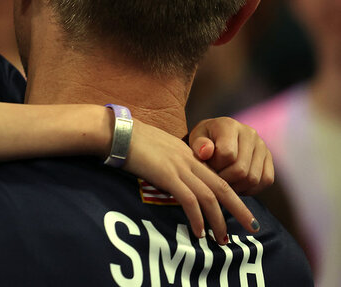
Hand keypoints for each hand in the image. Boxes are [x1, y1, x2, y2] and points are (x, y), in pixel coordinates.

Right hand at [124, 119, 259, 243]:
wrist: (119, 132)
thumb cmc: (132, 140)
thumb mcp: (159, 150)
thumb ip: (171, 163)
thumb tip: (173, 178)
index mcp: (188, 155)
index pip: (216, 177)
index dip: (231, 195)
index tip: (239, 211)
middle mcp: (189, 162)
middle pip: (222, 188)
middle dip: (240, 209)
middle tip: (253, 227)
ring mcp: (179, 168)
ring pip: (209, 197)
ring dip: (219, 220)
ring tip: (222, 239)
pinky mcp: (167, 176)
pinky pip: (188, 200)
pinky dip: (196, 218)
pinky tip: (198, 231)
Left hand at [188, 117, 274, 194]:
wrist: (217, 137)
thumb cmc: (204, 140)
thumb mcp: (195, 139)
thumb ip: (198, 145)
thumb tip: (206, 152)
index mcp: (229, 125)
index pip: (227, 154)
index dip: (215, 167)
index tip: (206, 167)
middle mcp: (250, 133)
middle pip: (241, 169)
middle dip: (225, 180)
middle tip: (215, 180)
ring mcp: (262, 146)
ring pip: (253, 178)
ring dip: (236, 186)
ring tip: (223, 183)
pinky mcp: (269, 158)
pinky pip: (266, 180)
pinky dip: (251, 188)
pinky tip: (237, 185)